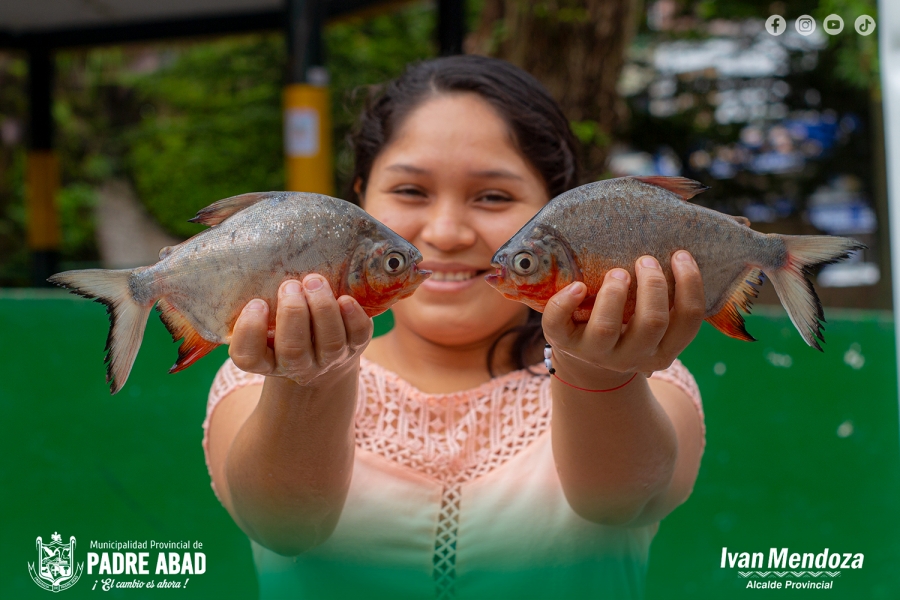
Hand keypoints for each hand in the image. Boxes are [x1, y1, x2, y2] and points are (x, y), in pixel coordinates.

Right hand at [228, 274, 373, 384]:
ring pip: (329, 342)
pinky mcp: (355, 347)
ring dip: (322, 308)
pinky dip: (353, 316)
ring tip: (314, 281)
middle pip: (293, 351)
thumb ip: (263, 299)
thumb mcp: (268, 319)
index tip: (257, 302)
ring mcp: (328, 359)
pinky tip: (346, 298)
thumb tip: (257, 258)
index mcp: (266, 360)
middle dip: (292, 313)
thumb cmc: (287, 327)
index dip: (250, 331)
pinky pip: (357, 335)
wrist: (325, 355)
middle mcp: (297, 366)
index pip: (249, 357)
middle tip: (290, 285)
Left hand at [541, 251, 704, 387]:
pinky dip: (565, 302)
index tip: (679, 255)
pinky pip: (557, 325)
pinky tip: (577, 286)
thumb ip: (663, 296)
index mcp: (662, 350)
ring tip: (616, 272)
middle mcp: (632, 357)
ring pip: (606, 328)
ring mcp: (595, 353)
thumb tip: (677, 250)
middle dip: (652, 284)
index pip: (689, 321)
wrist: (585, 351)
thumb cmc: (625, 323)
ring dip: (613, 293)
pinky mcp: (563, 342)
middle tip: (645, 260)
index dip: (690, 284)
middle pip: (652, 323)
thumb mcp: (648, 319)